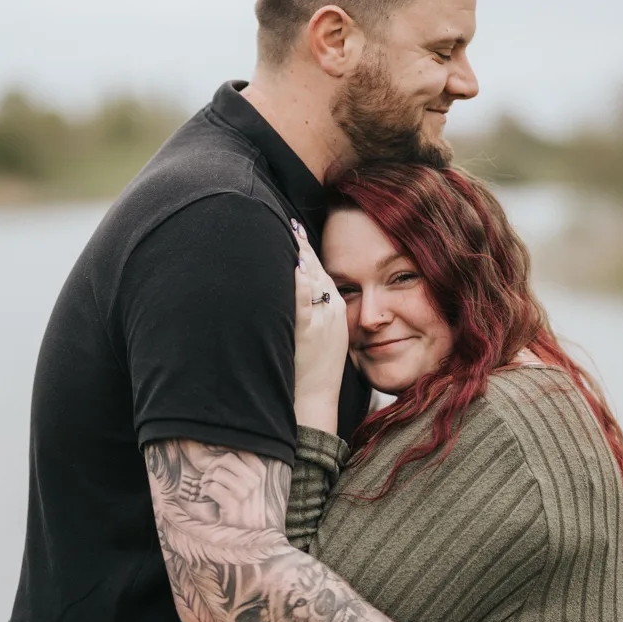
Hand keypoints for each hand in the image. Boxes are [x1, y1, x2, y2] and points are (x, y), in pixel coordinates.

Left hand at [199, 451, 268, 530]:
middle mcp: (256, 482)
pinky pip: (212, 487)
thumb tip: (230, 450)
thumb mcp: (258, 489)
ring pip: (218, 472)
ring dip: (208, 479)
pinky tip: (207, 496)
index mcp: (263, 474)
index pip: (242, 452)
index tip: (219, 464)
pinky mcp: (232, 505)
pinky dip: (205, 491)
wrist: (254, 541)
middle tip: (209, 476)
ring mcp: (244, 493)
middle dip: (214, 465)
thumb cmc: (252, 512)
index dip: (226, 454)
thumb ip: (249, 471)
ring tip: (207, 486)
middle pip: (228, 459)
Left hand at [293, 223, 347, 433]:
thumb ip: (309, 310)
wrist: (315, 400)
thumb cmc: (311, 370)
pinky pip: (302, 299)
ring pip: (310, 278)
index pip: (321, 270)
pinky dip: (297, 282)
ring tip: (285, 232)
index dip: (308, 248)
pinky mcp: (309, 329)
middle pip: (316, 268)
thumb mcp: (318, 336)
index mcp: (336, 309)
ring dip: (298, 255)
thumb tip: (295, 284)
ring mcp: (322, 318)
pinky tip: (290, 266)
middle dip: (302, 244)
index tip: (296, 228)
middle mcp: (332, 308)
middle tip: (289, 221)